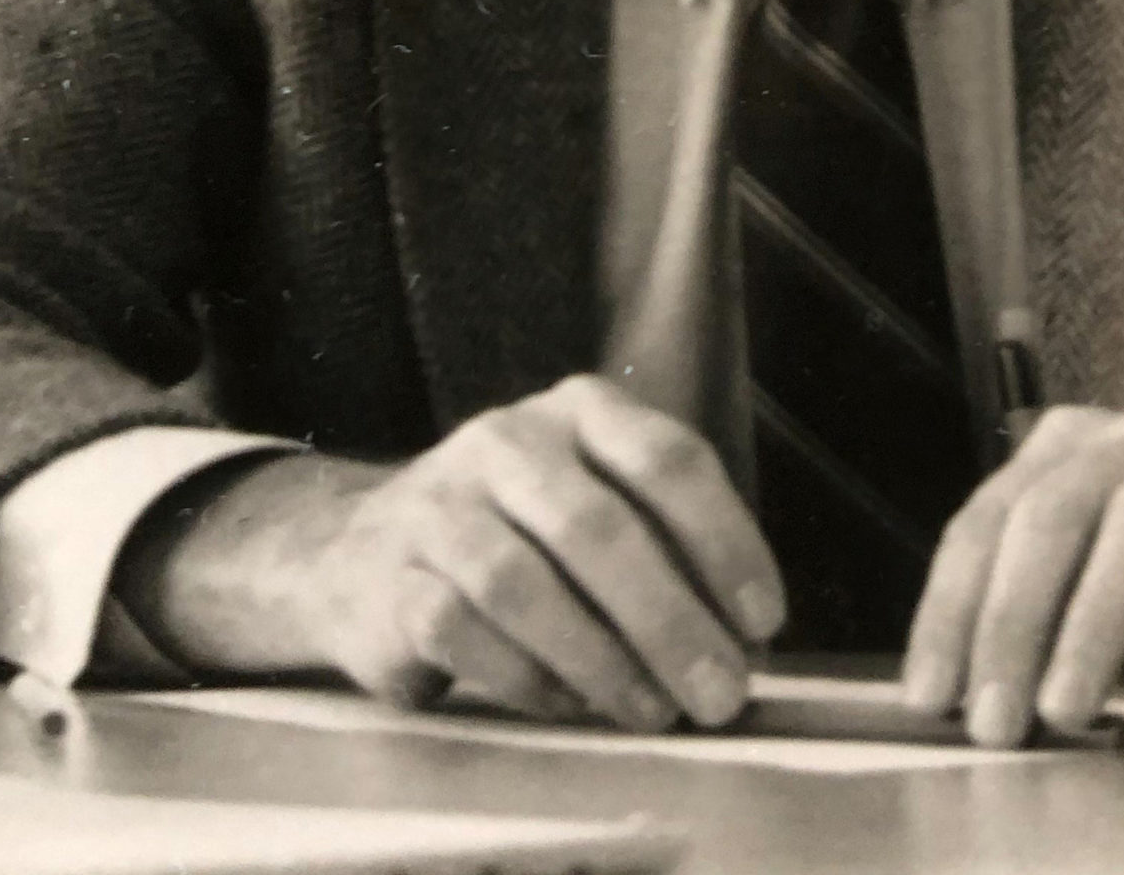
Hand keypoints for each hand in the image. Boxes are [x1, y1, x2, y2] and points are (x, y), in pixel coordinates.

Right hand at [114, 377, 785, 729]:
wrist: (359, 550)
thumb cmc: (518, 533)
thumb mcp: (593, 503)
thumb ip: (665, 550)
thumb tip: (743, 639)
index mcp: (579, 412)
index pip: (668, 458)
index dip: (725, 541)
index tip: (763, 621)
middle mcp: (508, 441)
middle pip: (601, 527)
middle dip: (671, 619)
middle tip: (719, 692)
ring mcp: (441, 505)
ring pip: (528, 585)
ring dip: (604, 661)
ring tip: (653, 711)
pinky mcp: (391, 579)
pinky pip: (467, 636)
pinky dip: (529, 679)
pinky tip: (570, 706)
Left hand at [901, 401, 1123, 746]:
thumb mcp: (1119, 612)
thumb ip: (1055, 631)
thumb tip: (976, 700)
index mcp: (1080, 448)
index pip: (992, 517)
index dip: (952, 606)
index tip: (929, 697)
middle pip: (1056, 509)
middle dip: (1012, 619)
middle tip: (993, 719)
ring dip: (1095, 621)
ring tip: (1068, 709)